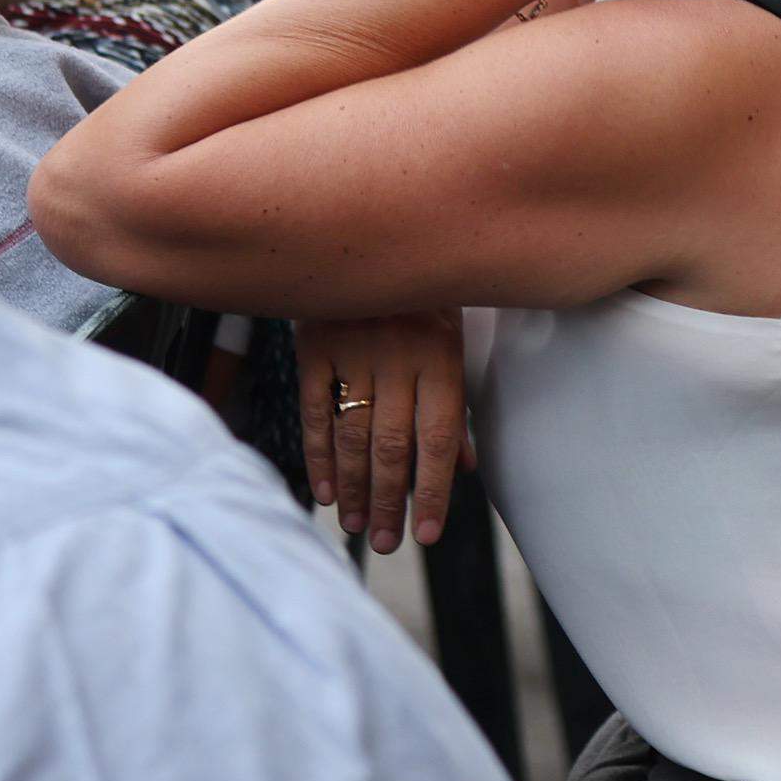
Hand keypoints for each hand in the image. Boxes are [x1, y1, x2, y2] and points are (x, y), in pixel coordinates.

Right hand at [299, 311, 466, 548]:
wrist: (370, 235)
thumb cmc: (424, 297)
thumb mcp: (452, 340)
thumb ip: (456, 406)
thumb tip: (466, 471)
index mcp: (442, 355)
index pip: (438, 438)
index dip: (433, 490)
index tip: (427, 534)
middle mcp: (399, 355)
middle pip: (392, 446)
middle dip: (388, 502)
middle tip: (386, 544)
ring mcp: (354, 350)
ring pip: (353, 435)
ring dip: (353, 488)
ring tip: (356, 527)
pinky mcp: (315, 346)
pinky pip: (315, 411)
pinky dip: (319, 455)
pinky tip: (324, 491)